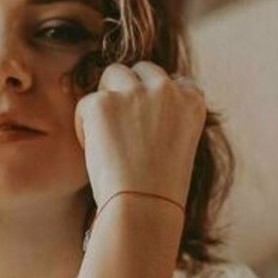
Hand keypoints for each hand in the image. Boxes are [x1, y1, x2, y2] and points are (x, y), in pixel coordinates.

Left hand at [74, 61, 206, 211]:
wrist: (144, 206)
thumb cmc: (160, 189)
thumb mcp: (179, 145)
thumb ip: (167, 118)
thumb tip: (141, 106)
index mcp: (192, 101)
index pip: (175, 81)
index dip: (156, 98)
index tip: (148, 121)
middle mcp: (166, 89)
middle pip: (142, 70)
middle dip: (129, 90)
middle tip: (121, 127)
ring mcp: (134, 93)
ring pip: (113, 74)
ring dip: (107, 98)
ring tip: (106, 134)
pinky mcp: (103, 102)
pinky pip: (86, 103)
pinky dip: (85, 124)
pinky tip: (94, 149)